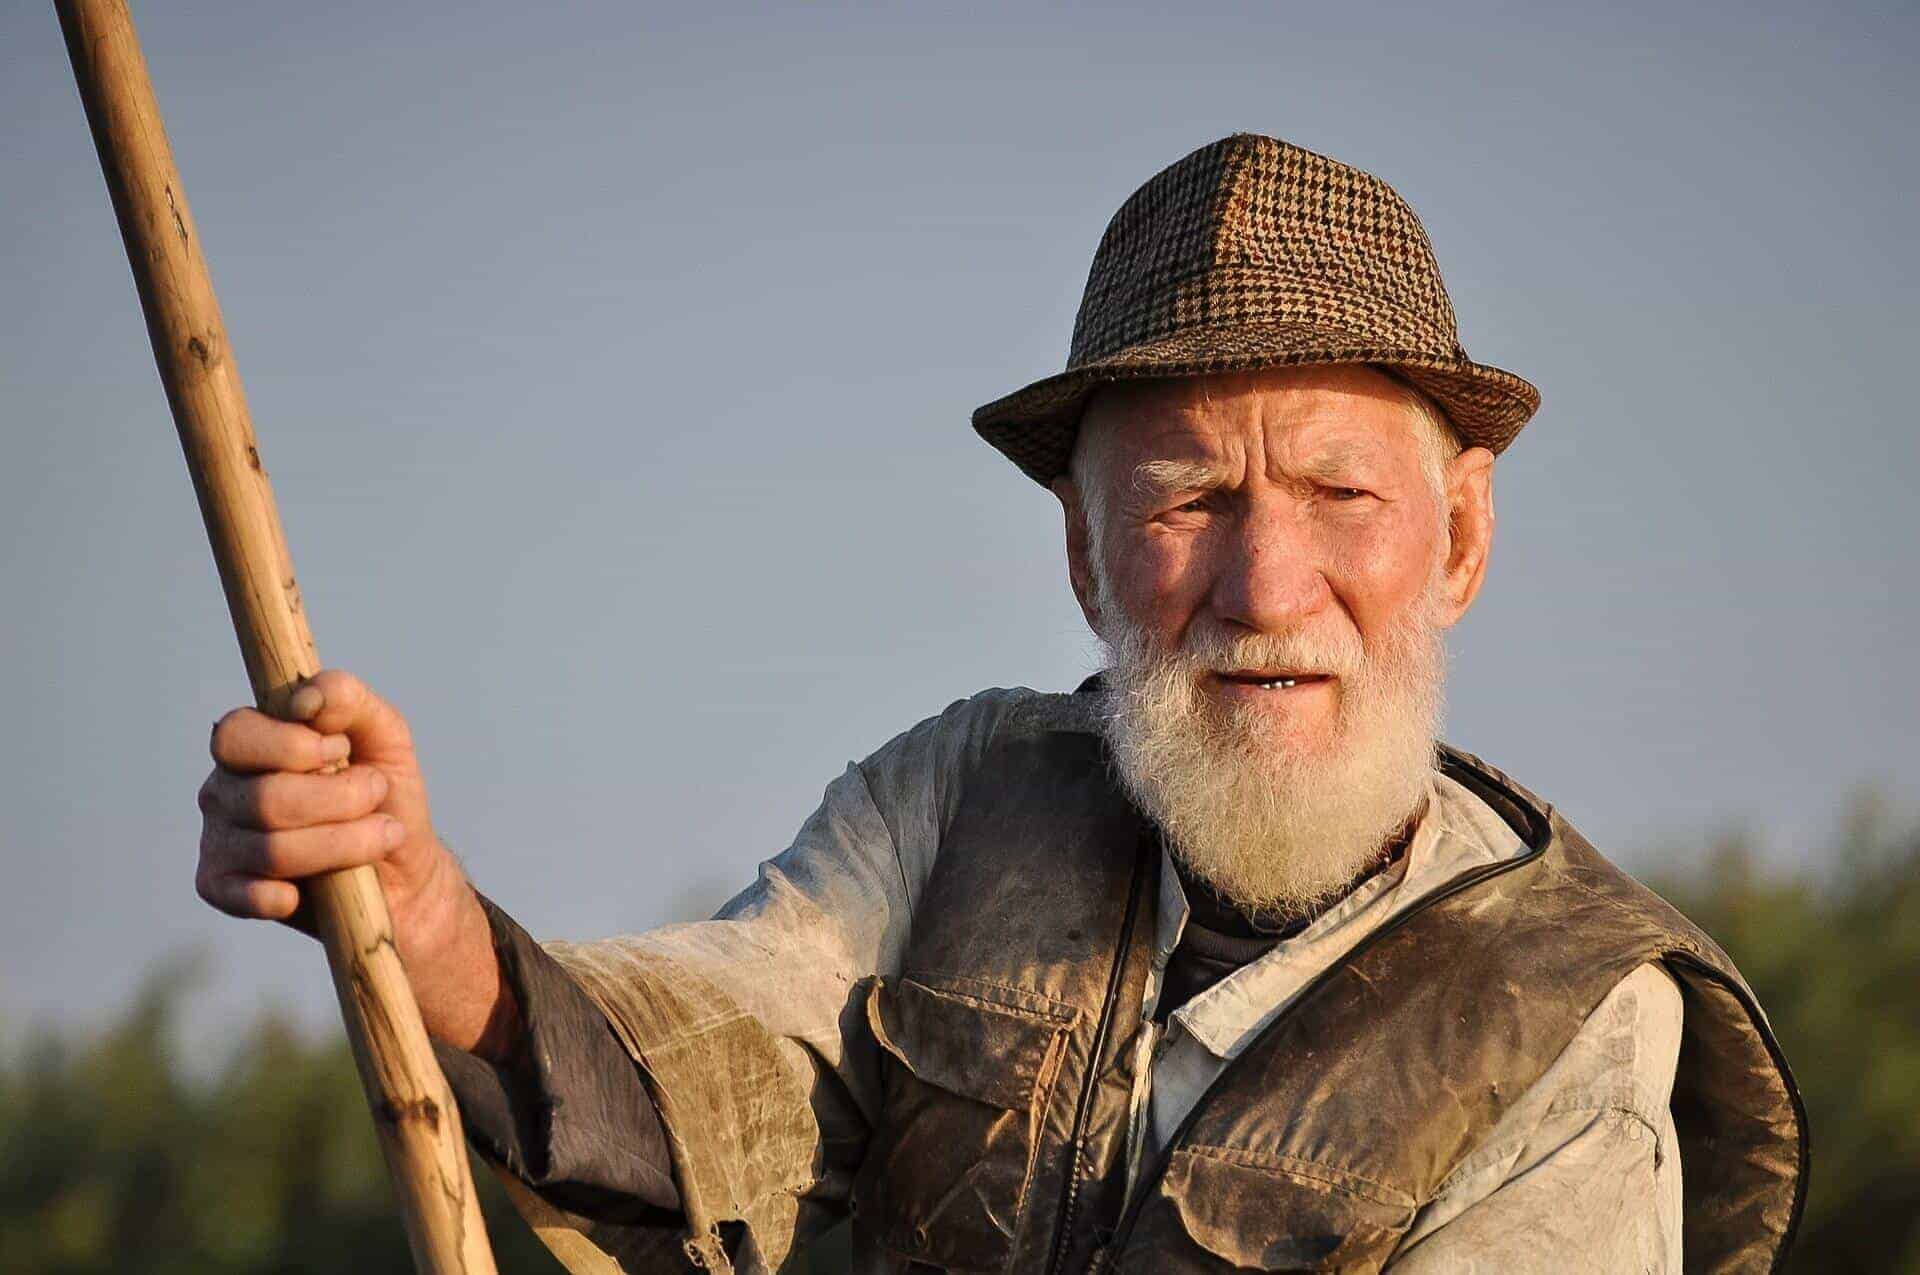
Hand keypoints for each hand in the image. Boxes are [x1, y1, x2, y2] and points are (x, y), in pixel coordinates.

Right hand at [196, 669, 450, 935]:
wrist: (405, 870)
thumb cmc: (386, 797)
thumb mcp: (385, 735)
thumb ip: (348, 699)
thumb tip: (305, 699)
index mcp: (251, 743)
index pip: (238, 735)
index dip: (297, 747)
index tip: (343, 749)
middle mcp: (226, 788)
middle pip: (265, 799)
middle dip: (340, 801)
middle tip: (376, 797)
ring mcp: (220, 839)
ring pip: (272, 849)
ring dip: (345, 845)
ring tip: (380, 837)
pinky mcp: (223, 888)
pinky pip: (245, 895)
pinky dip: (286, 895)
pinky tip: (312, 889)